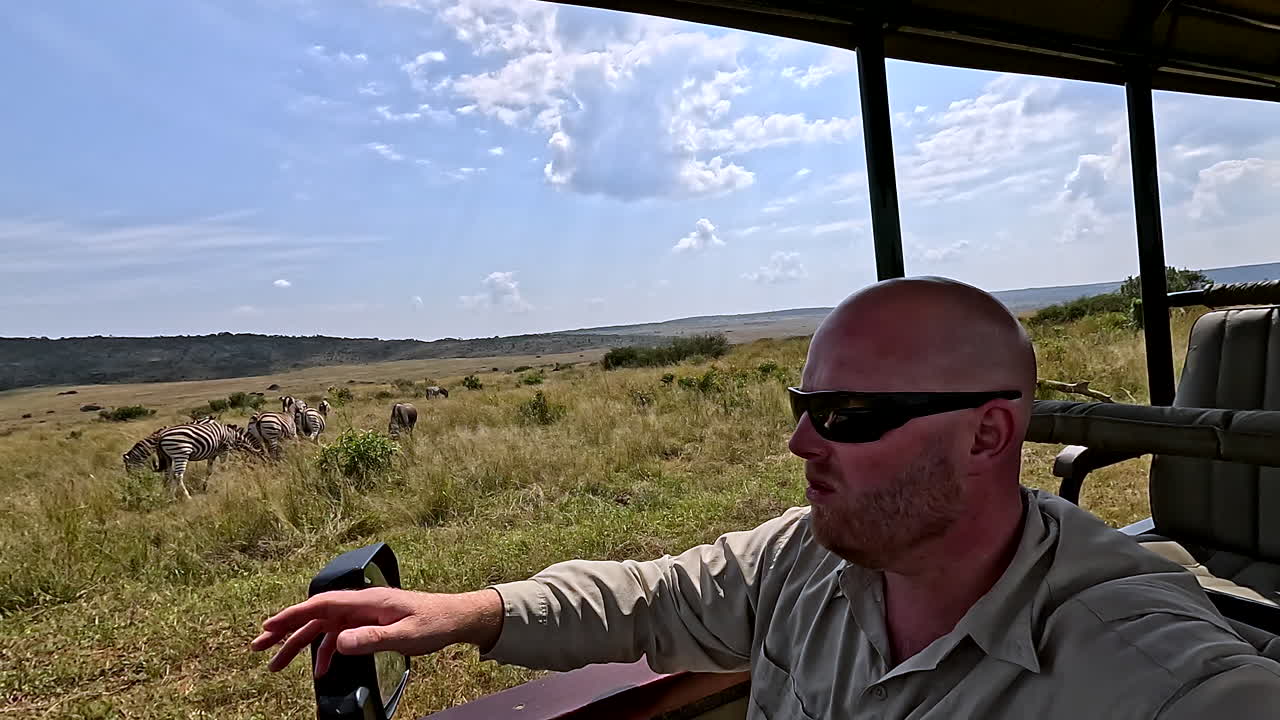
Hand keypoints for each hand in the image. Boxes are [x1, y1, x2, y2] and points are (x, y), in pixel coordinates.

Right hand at [250, 587, 502, 676]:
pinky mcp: (369, 624)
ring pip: (323, 628)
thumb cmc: (434, 623)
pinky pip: (339, 637)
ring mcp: (364, 614)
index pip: (321, 605)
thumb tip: (340, 643)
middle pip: (315, 615)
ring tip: (276, 664)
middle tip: (258, 646)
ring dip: (299, 644)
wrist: (456, 618)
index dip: (292, 616)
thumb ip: (372, 638)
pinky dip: (325, 653)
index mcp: (367, 601)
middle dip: (285, 630)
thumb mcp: (405, 635)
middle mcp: (361, 604)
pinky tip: (319, 670)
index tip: (269, 627)